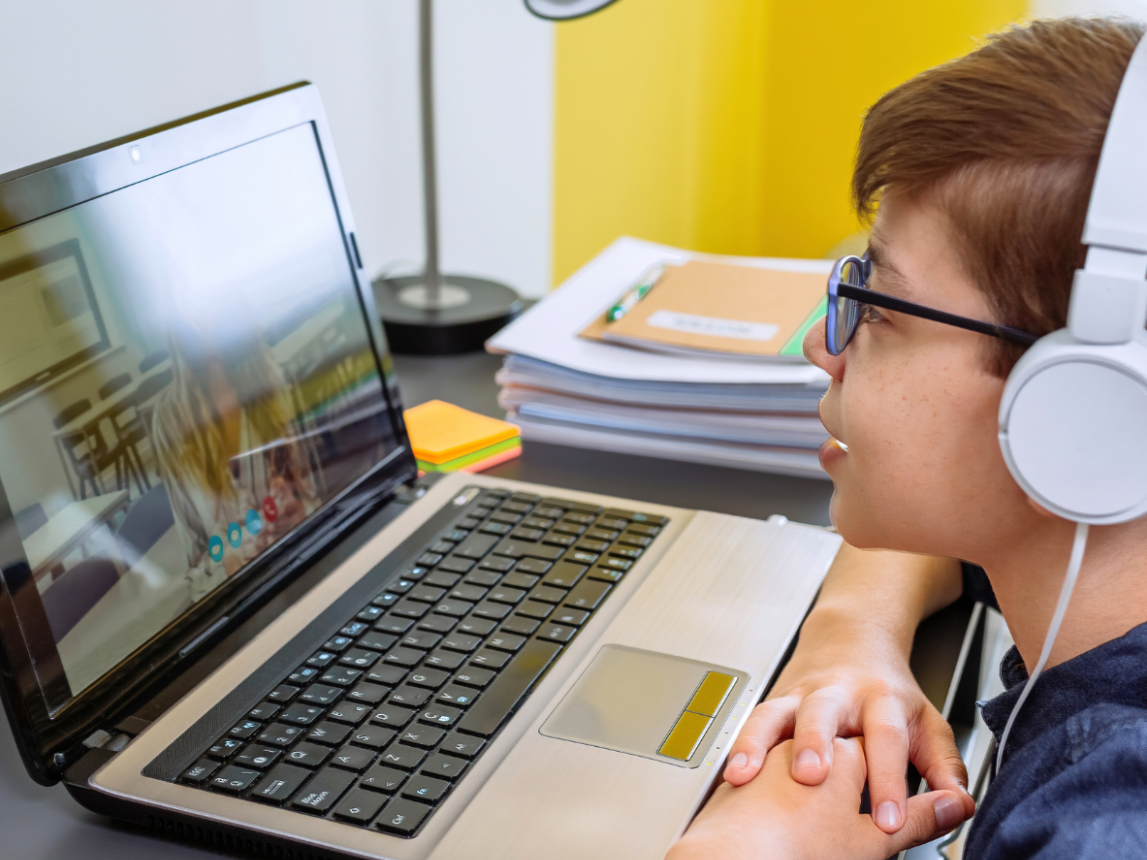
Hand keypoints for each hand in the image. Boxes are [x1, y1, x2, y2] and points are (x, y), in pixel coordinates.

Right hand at [721, 606, 974, 832]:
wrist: (852, 637)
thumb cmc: (888, 690)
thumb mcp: (927, 723)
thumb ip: (944, 766)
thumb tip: (959, 805)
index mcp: (882, 700)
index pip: (887, 739)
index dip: (887, 780)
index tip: (885, 820)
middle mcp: (839, 694)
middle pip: (824, 713)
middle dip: (814, 744)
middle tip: (810, 778)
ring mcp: (801, 695)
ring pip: (776, 713)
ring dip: (759, 742)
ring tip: (746, 774)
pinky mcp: (775, 701)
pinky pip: (751, 720)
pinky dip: (738, 746)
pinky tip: (728, 772)